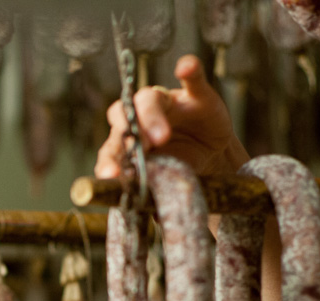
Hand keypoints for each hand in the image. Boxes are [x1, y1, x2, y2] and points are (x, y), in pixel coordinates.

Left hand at [95, 55, 248, 179]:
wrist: (211, 160)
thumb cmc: (178, 170)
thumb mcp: (164, 183)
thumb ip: (150, 190)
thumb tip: (141, 213)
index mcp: (126, 142)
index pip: (111, 147)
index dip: (108, 160)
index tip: (110, 175)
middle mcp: (139, 118)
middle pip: (123, 116)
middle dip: (129, 134)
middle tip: (140, 152)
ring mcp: (167, 103)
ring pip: (148, 98)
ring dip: (151, 115)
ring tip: (162, 136)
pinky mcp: (196, 94)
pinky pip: (192, 78)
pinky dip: (189, 71)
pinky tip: (185, 67)